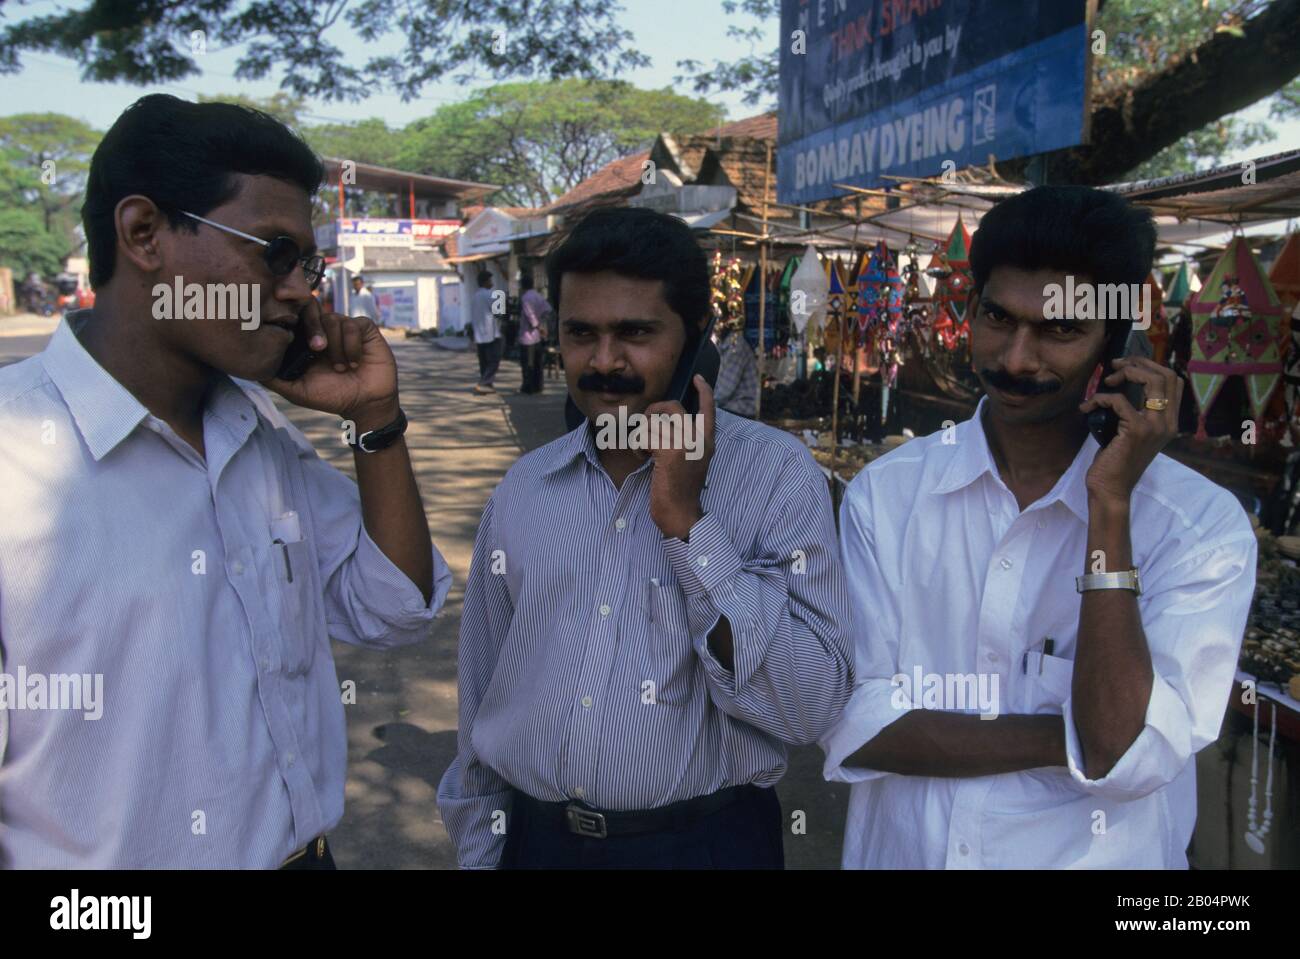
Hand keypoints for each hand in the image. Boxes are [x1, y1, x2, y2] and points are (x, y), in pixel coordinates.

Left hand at [261, 295, 399, 429]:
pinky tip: (355, 362)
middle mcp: (324, 329)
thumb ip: (274, 379)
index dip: (292, 315)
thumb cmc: (331, 396)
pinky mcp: (364, 329)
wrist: (365, 403)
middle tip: (319, 349)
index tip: (288, 321)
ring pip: (333, 319)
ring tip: (341, 368)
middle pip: (312, 309)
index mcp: (307, 339)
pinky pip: (354, 324)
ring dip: (337, 346)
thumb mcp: (297, 391)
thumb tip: (249, 369)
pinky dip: (352, 345)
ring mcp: (344, 327)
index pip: (295, 316)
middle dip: (314, 328)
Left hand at [648, 375, 714, 539]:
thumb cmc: (680, 490)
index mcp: (707, 441)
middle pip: (672, 406)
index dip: (704, 391)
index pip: (709, 409)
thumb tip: (665, 422)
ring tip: (645, 453)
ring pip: (653, 422)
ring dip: (642, 436)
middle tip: (646, 428)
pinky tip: (643, 459)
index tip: (698, 378)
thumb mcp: (690, 461)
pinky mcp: (669, 452)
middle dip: (653, 412)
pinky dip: (638, 446)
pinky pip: (645, 436)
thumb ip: (686, 441)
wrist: (681, 514)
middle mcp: (699, 439)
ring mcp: (685, 444)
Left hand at [1079, 356, 1182, 505]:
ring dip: (1126, 373)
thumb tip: (1120, 388)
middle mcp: (1168, 422)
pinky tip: (1087, 407)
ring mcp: (1155, 426)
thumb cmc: (1116, 461)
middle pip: (1166, 375)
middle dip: (1139, 363)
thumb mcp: (1131, 433)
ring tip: (1105, 381)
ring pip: (1152, 380)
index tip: (1128, 366)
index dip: (1152, 366)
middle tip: (1115, 366)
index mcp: (1170, 422)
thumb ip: (1135, 413)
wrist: (1112, 489)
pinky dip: (1100, 398)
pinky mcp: (1136, 431)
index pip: (1174, 381)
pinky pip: (1119, 401)